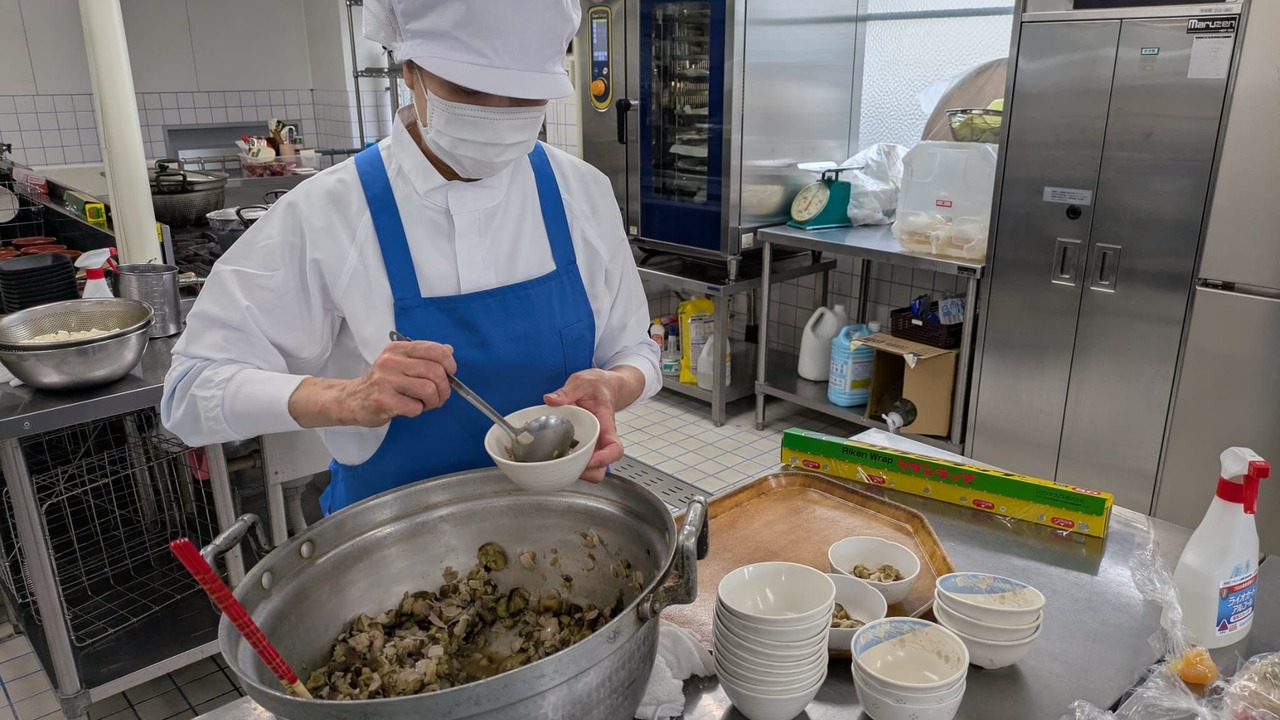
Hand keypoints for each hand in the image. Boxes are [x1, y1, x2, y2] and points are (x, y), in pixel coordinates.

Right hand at [288, 340, 455, 428]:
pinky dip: (418, 411)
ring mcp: (386, 380)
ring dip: (433, 401)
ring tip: (426, 404)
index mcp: (398, 349)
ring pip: (428, 389)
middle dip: (445, 388)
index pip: (433, 350)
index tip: (450, 374)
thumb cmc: (380, 383)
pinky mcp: (383, 400)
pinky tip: (410, 409)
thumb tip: (448, 350)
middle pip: (434, 371)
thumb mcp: (399, 363)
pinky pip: (415, 407)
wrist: (350, 399)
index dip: (449, 363)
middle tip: (440, 397)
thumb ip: (423, 356)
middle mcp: (391, 361)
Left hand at [544, 369, 624, 482]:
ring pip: (591, 469)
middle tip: (567, 467)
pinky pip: (579, 462)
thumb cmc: (599, 387)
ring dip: (576, 472)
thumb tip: (551, 400)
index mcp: (606, 425)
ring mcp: (593, 444)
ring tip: (557, 465)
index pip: (614, 449)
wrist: (604, 386)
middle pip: (602, 468)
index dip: (604, 460)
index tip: (589, 461)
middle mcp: (601, 439)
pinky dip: (568, 465)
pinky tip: (553, 458)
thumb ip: (567, 392)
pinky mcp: (583, 445)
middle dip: (587, 473)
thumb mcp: (582, 382)